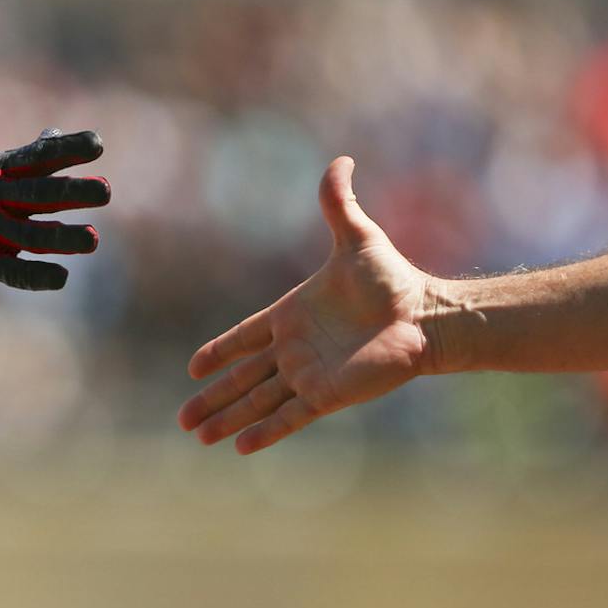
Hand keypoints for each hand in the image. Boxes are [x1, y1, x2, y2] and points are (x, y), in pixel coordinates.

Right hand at [0, 129, 109, 301]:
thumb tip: (53, 134)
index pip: (38, 157)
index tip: (98, 144)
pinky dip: (37, 275)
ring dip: (63, 237)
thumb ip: (26, 161)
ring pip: (32, 234)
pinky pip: (12, 270)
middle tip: (106, 191)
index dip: (68, 149)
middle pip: (39, 193)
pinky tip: (61, 278)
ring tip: (92, 240)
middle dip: (72, 191)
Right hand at [179, 157, 434, 452]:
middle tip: (182, 418)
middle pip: (243, 378)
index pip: (245, 338)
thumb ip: (338, 202)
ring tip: (199, 435)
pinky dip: (265, 432)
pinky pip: (288, 417)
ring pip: (257, 401)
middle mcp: (295, 349)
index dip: (219, 352)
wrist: (425, 315)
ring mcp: (308, 374)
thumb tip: (341, 160)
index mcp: (291, 315)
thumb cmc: (393, 278)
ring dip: (228, 418)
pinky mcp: (327, 395)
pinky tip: (240, 447)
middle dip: (212, 399)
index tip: (194, 369)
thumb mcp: (357, 237)